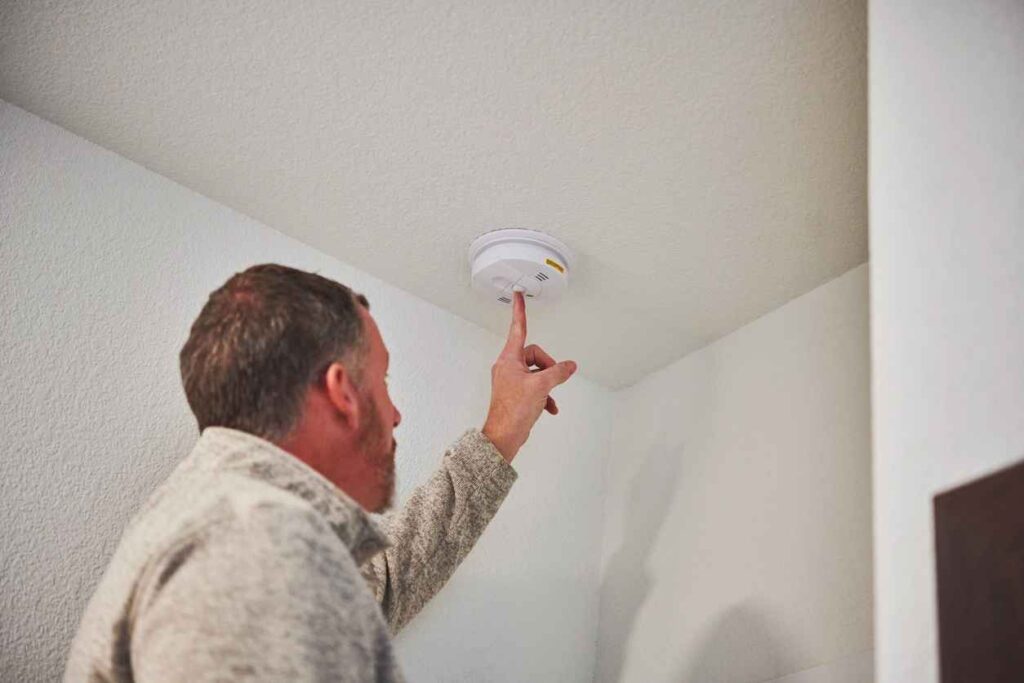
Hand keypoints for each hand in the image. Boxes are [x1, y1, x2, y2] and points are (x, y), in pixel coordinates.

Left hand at [482, 291, 577, 462]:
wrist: (504, 436)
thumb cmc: (513, 411)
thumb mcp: (541, 386)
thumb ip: (558, 372)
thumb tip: (569, 366)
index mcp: (509, 359)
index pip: (517, 329)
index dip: (519, 311)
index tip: (518, 295)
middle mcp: (508, 367)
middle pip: (534, 355)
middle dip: (548, 367)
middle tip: (553, 381)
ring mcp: (511, 381)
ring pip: (537, 373)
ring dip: (547, 384)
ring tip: (548, 398)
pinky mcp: (516, 394)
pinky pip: (535, 387)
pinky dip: (545, 396)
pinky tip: (549, 408)